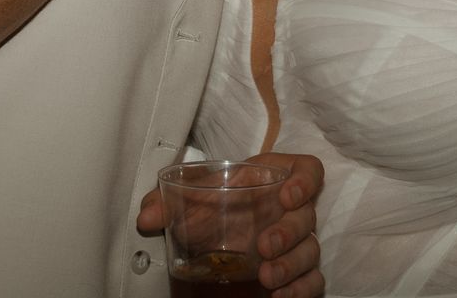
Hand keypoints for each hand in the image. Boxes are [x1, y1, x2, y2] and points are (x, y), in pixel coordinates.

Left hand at [136, 151, 324, 297]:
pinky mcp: (295, 271)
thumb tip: (145, 217)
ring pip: (309, 250)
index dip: (305, 180)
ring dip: (292, 265)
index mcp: (273, 179)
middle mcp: (290, 210)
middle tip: (264, 246)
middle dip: (288, 232)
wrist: (209, 235)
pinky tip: (280, 295)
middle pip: (307, 216)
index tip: (287, 194)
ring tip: (267, 277)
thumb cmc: (208, 207)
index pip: (307, 170)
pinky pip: (312, 279)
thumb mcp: (189, 201)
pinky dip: (301, 289)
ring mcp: (295, 242)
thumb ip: (166, 204)